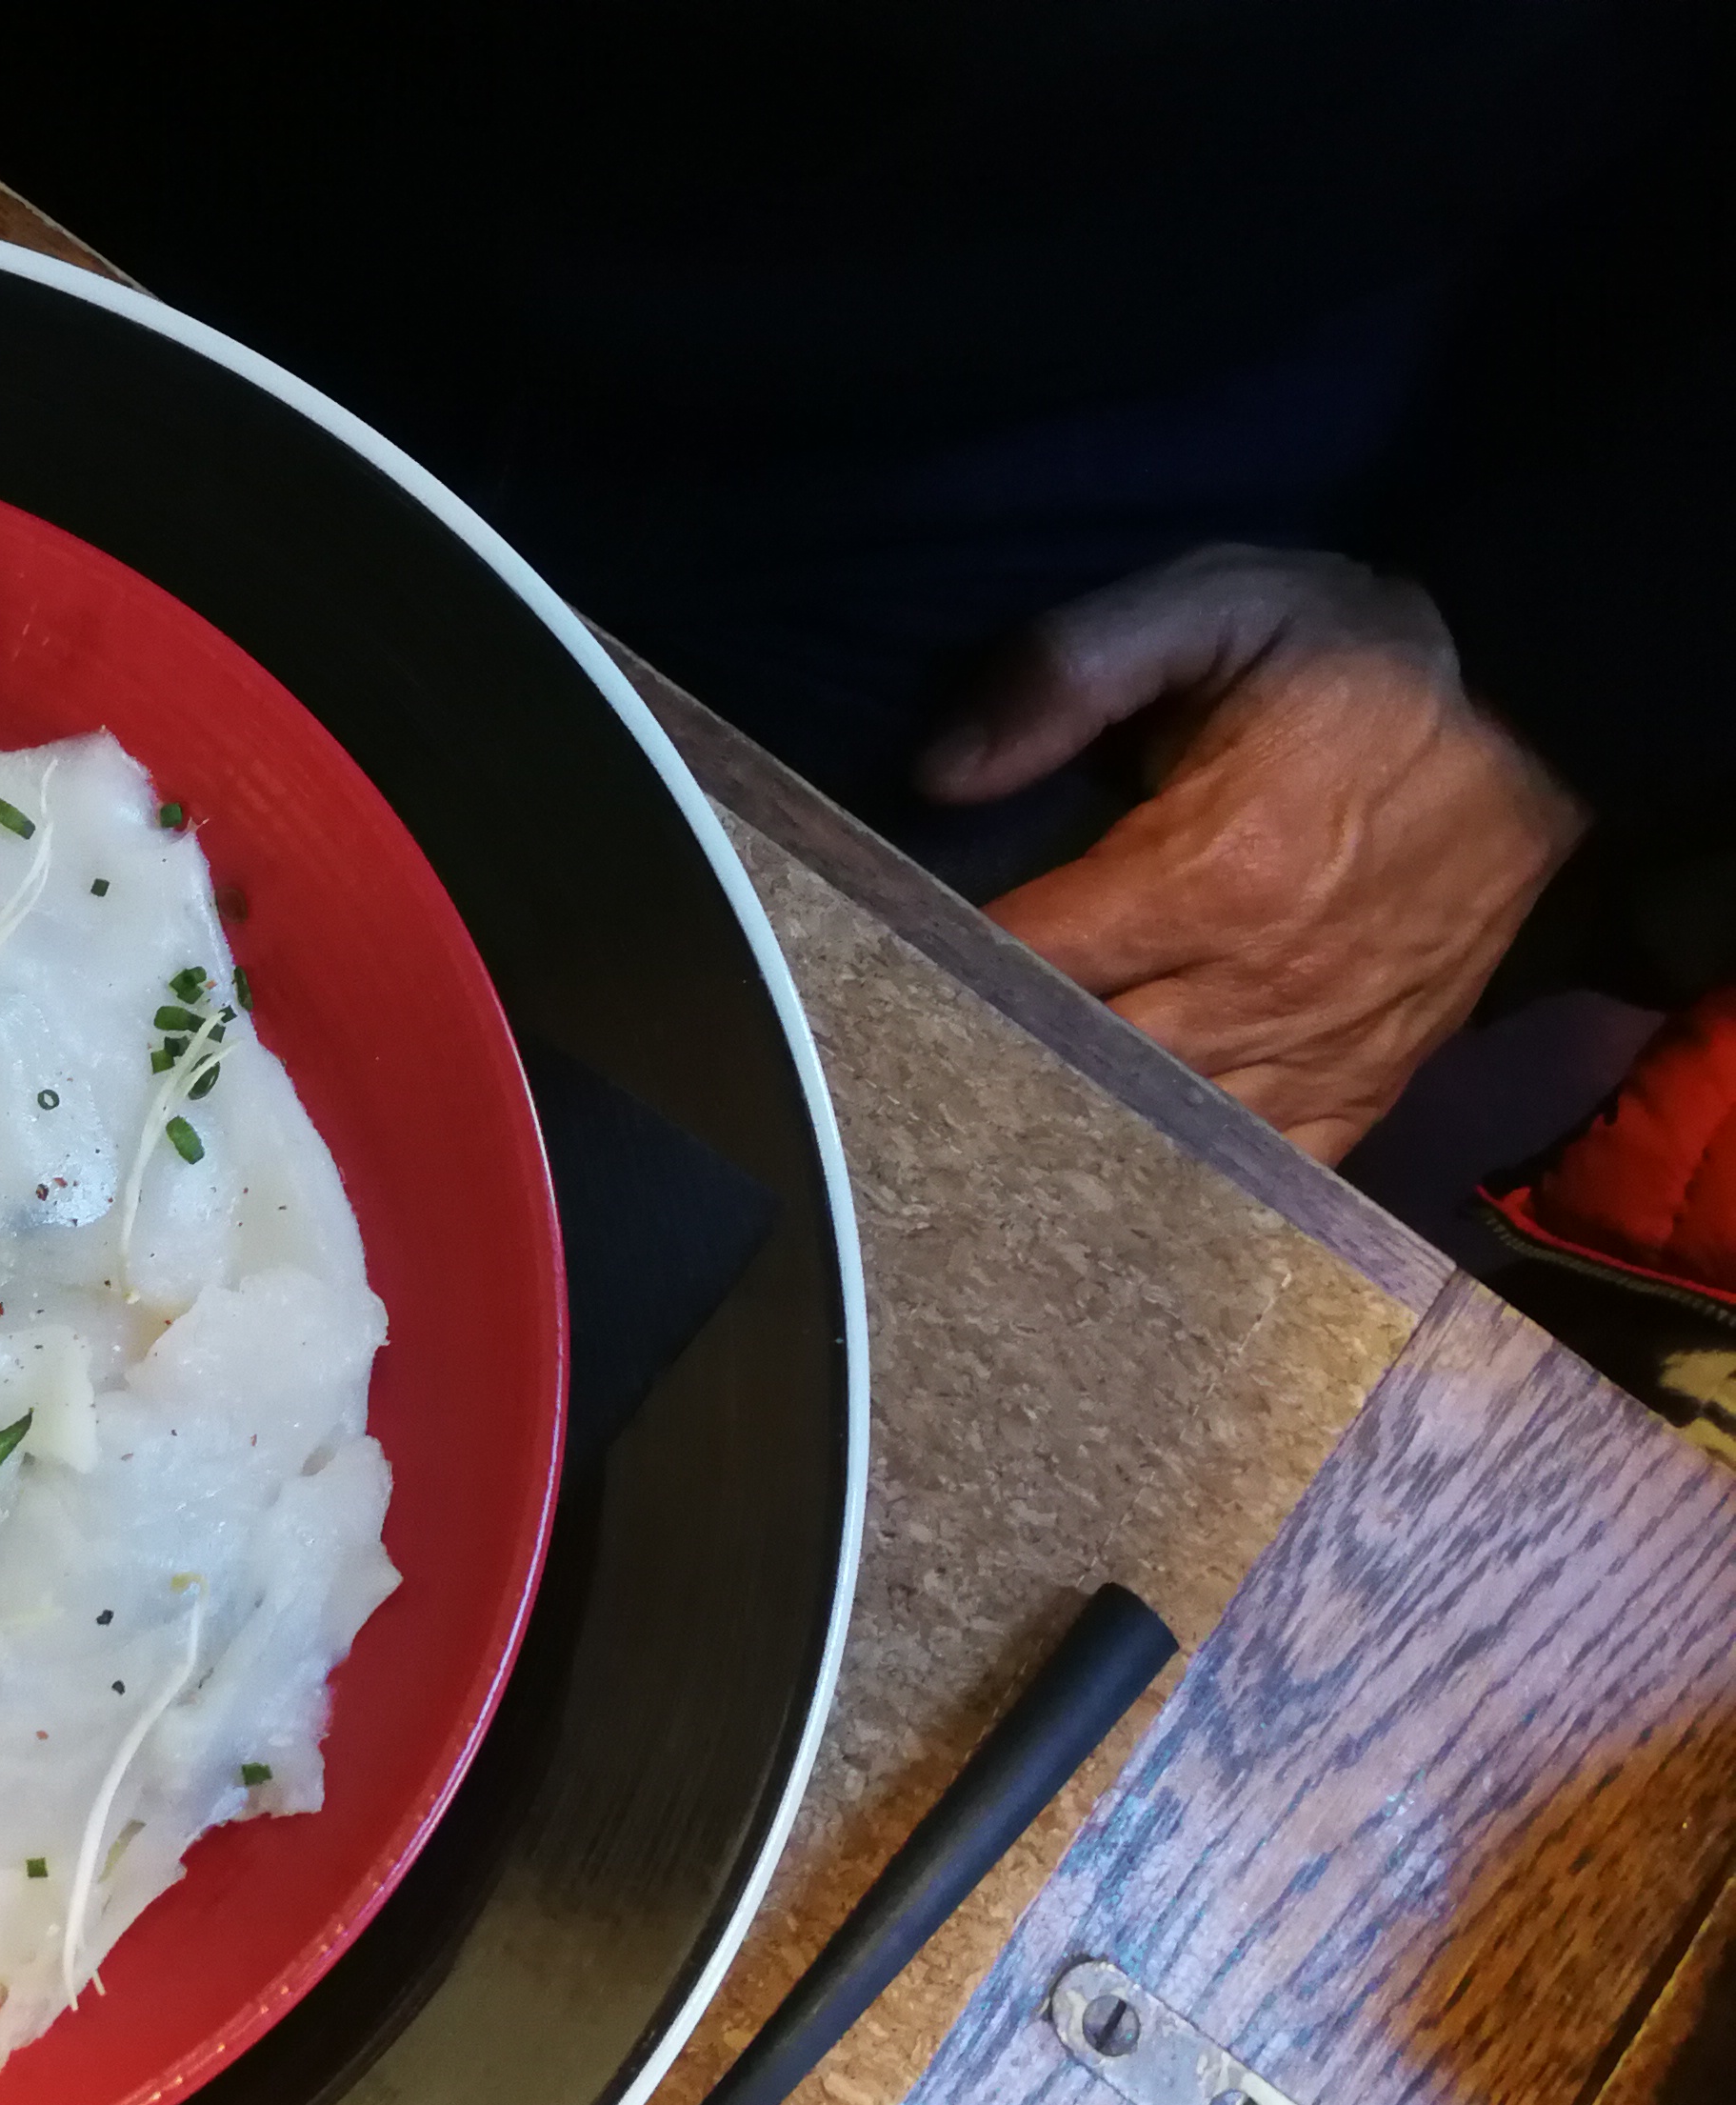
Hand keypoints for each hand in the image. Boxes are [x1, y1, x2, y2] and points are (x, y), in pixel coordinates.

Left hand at [917, 545, 1587, 1161]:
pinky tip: (1116, 1174)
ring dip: (1076, 1135)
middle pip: (1079, 1069)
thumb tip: (941, 772)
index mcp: (1207, 874)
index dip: (936, 979)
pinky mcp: (1369, 1082)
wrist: (1549, 706)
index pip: (1025, 962)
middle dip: (989, 1070)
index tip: (874, 985)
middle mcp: (1258, 986)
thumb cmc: (1363, 654)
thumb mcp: (1216, 604)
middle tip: (907, 1075)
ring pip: (1159, 1139)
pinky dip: (1184, 1180)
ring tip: (990, 1134)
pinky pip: (1261, 1170)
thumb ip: (1072, 671)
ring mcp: (1320, 1049)